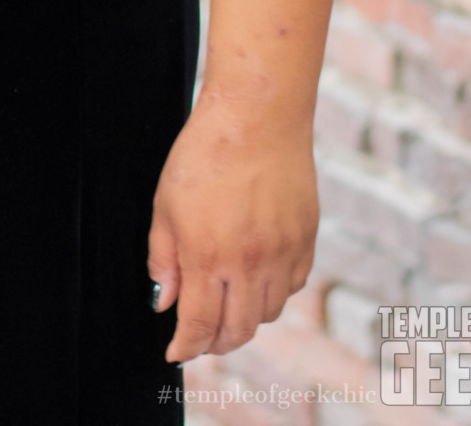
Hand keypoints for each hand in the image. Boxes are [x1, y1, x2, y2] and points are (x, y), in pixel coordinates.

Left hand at [147, 95, 316, 361]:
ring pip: (266, 313)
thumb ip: (164, 257)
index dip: (186, 345)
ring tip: (227, 303)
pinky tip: (256, 278)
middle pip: (237, 330)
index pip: (198, 324)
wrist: (257, 117)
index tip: (176, 352)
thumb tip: (164, 300)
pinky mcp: (306, 241)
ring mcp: (282, 254)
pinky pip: (292, 287)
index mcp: (208, 255)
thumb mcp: (166, 203)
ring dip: (244, 318)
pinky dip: (273, 293)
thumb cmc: (205, 153)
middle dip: (215, 342)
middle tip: (201, 337)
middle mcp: (249, 263)